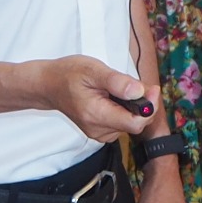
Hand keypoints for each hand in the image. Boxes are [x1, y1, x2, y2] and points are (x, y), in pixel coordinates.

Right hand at [36, 56, 154, 142]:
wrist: (49, 85)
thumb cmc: (69, 75)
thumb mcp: (93, 70)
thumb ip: (117, 82)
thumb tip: (139, 91)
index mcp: (96, 115)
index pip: (135, 123)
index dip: (149, 107)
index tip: (152, 88)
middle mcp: (98, 130)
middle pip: (135, 123)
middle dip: (142, 104)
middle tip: (136, 84)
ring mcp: (99, 133)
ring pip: (130, 123)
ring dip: (133, 106)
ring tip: (118, 89)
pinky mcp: (101, 131)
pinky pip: (122, 123)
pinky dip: (125, 110)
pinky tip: (114, 98)